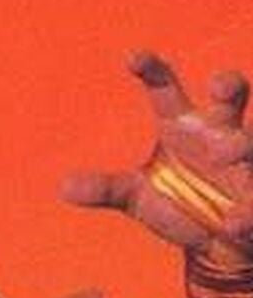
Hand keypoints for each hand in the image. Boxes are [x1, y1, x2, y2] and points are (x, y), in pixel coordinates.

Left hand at [61, 52, 252, 253]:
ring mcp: (247, 163)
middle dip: (228, 87)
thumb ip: (104, 189)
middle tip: (220, 84)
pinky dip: (245, 213)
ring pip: (250, 145)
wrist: (216, 240)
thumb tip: (63, 187)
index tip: (131, 57)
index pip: (165, 89)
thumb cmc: (177, 201)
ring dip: (242, 147)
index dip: (151, 70)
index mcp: (182, 126)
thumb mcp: (135, 197)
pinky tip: (231, 224)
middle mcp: (219, 135)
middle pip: (227, 100)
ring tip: (229, 155)